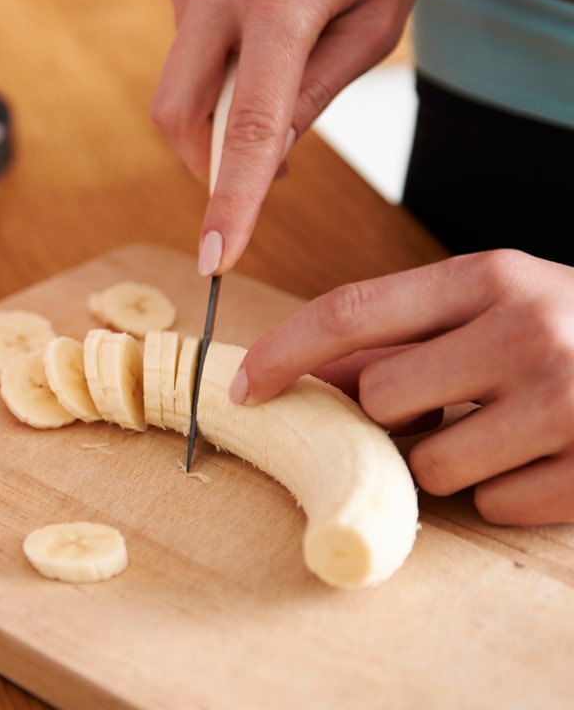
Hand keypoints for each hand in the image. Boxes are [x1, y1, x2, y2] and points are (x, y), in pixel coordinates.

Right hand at [151, 0, 429, 274]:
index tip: (215, 257)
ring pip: (176, 82)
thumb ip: (316, 93)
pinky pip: (182, 41)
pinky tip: (255, 17)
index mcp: (283, 1)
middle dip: (205, 161)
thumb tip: (266, 159)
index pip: (250, 127)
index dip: (231, 199)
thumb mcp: (375, 21)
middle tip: (252, 172)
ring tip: (274, 62)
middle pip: (177, 114)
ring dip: (217, 102)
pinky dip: (214, 57)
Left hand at [231, 250, 573, 525]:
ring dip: (447, 460)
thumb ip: (405, 328)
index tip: (241, 386)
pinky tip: (544, 458)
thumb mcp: (495, 303)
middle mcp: (528, 330)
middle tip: (440, 402)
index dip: (282, 353)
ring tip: (503, 429)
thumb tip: (308, 373)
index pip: (350, 310)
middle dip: (393, 413)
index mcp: (491, 276)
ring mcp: (568, 403)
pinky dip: (505, 492)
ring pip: (430, 466)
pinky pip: (492, 507)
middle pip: (380, 397)